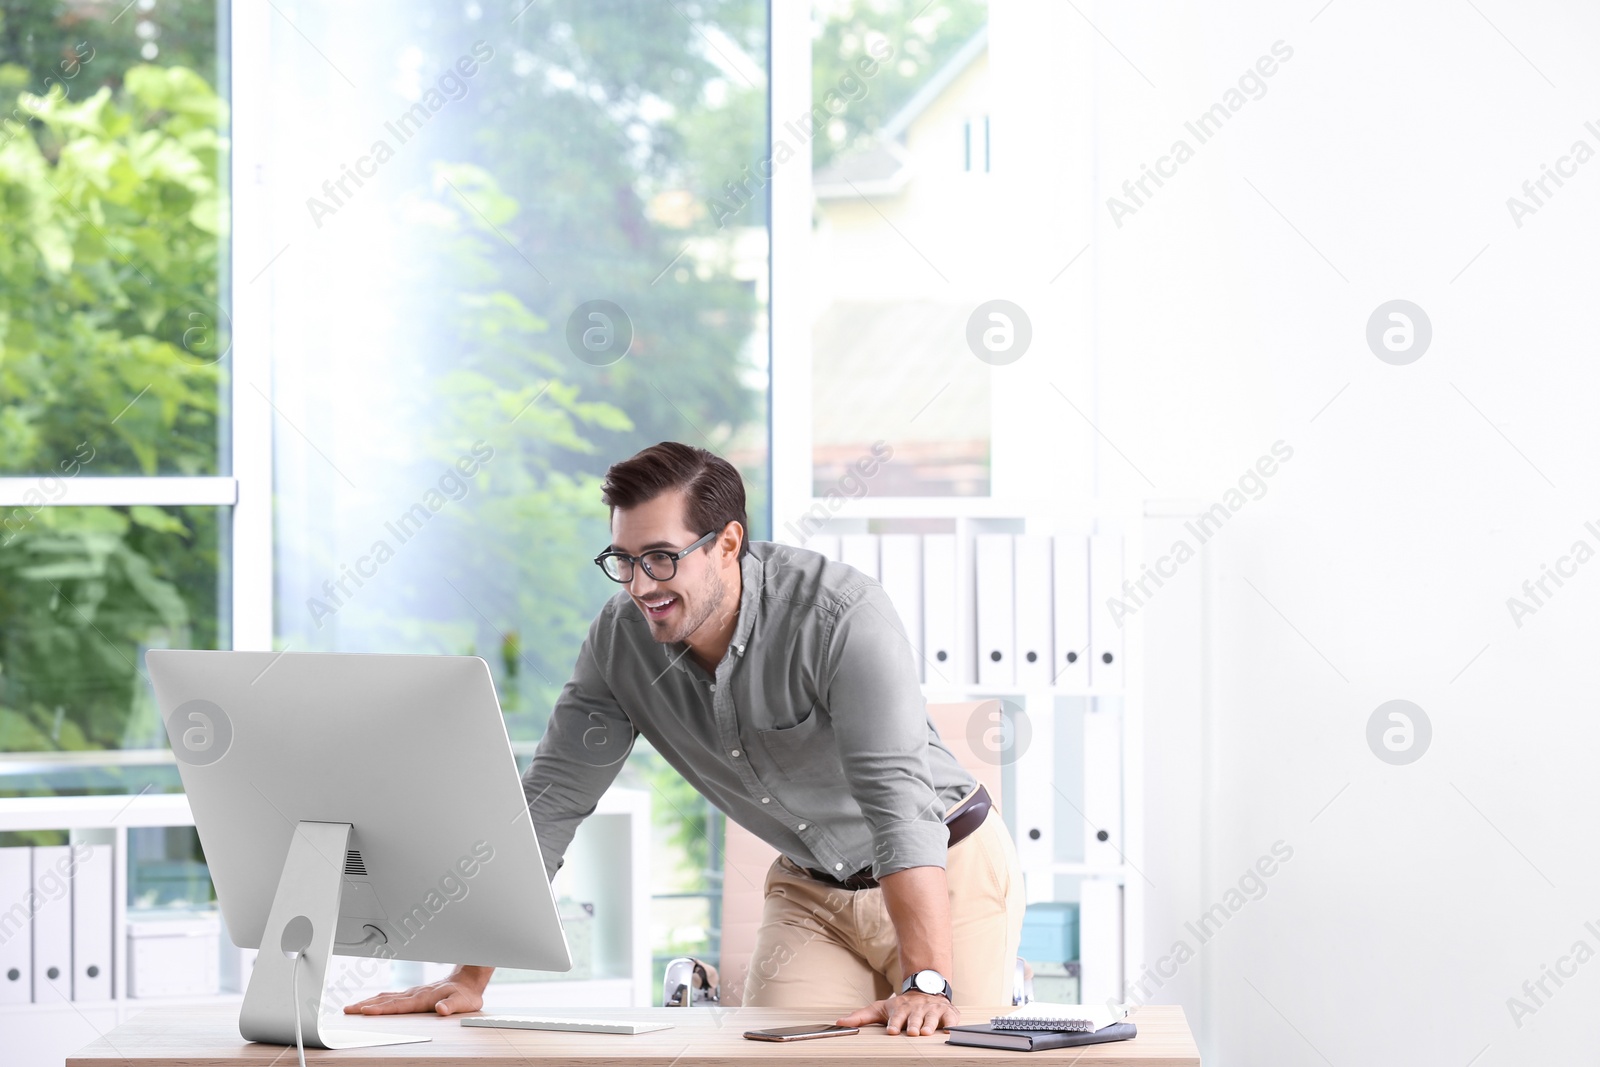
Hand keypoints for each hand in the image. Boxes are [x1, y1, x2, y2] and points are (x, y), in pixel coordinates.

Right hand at [342, 966, 490, 1016]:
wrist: (468, 980)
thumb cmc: (465, 994)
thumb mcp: (463, 1002)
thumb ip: (452, 1005)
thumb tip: (442, 1008)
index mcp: (423, 998)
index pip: (397, 1005)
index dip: (380, 1009)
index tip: (364, 1011)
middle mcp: (415, 994)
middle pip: (385, 1000)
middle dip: (365, 1005)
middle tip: (347, 1010)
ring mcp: (413, 993)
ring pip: (386, 996)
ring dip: (368, 1001)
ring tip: (352, 1007)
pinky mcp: (413, 994)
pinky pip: (391, 996)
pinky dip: (378, 1000)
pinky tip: (372, 1003)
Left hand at [836, 990, 959, 1035]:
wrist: (926, 990)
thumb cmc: (901, 1006)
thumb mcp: (880, 1009)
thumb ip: (861, 1016)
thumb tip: (839, 1023)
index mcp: (900, 1009)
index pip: (896, 1017)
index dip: (894, 1023)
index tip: (891, 1030)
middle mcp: (917, 1010)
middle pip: (915, 1018)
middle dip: (913, 1024)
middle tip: (912, 1031)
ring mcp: (933, 1011)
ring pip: (932, 1019)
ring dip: (929, 1025)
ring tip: (927, 1032)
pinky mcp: (948, 1013)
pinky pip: (951, 1019)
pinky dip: (952, 1024)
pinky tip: (950, 1029)